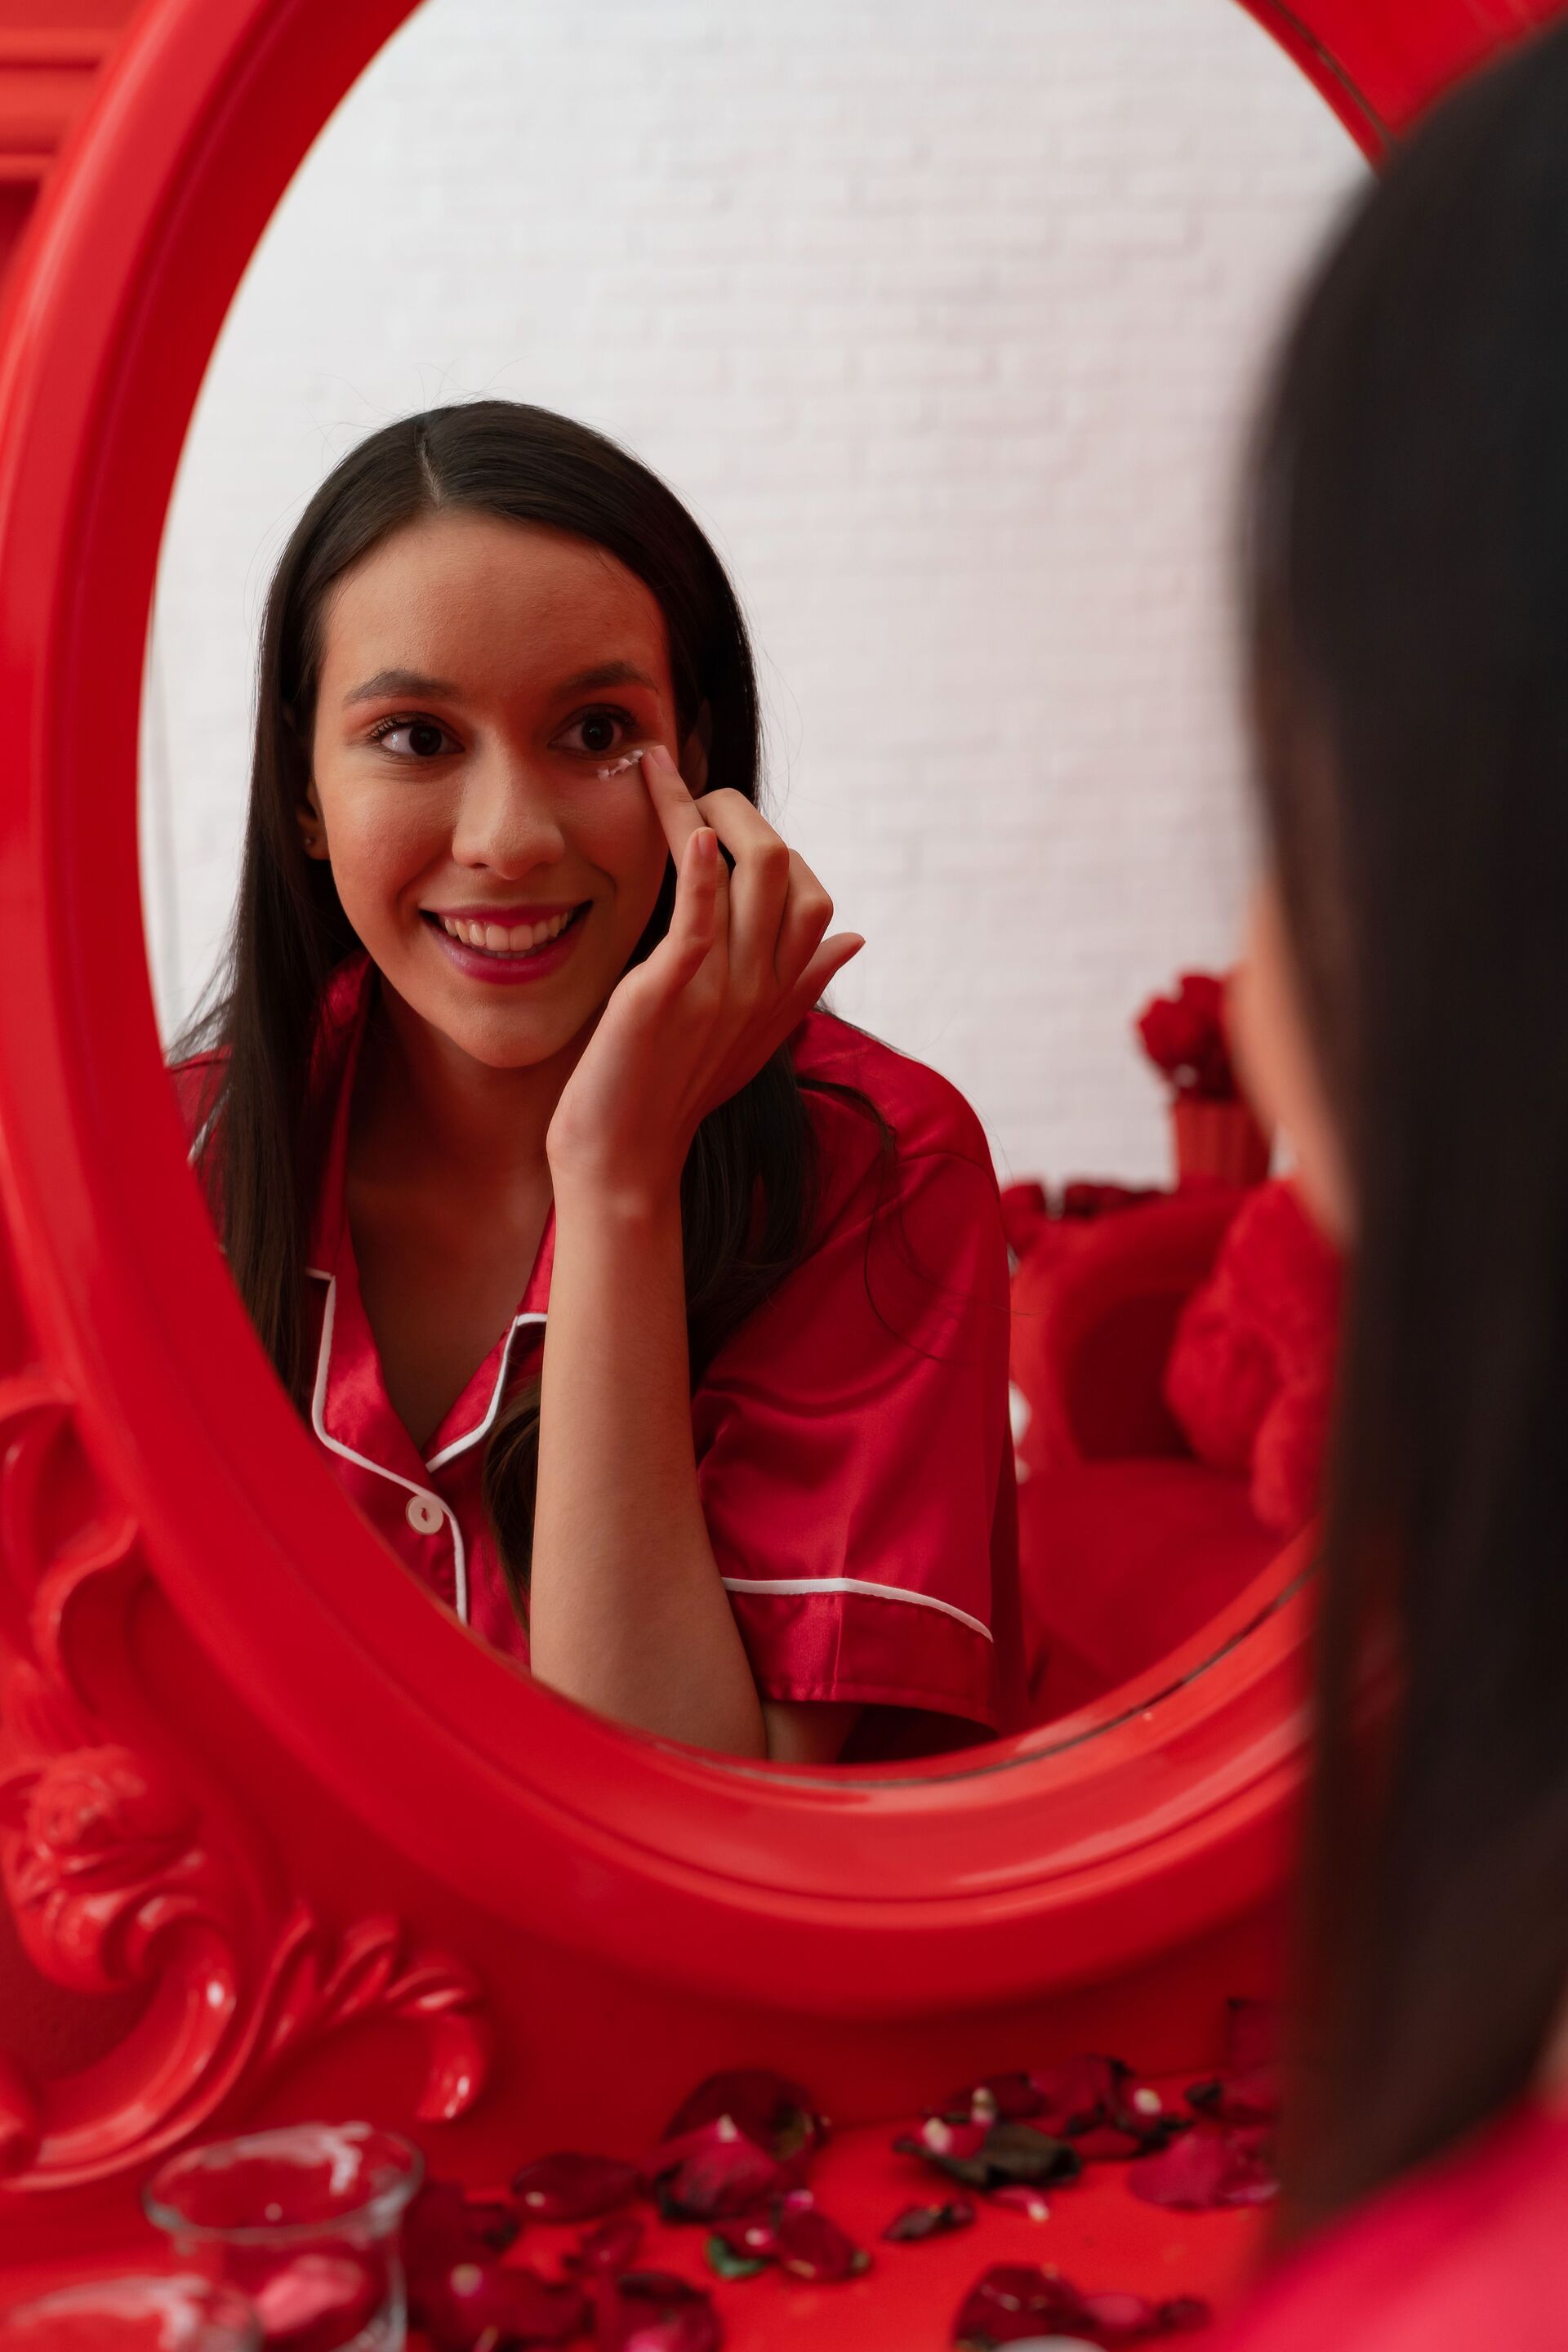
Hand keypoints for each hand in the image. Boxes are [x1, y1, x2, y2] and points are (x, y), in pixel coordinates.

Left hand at [547, 743, 863, 1201]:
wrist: (622, 1161)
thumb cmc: (673, 1096)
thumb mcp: (750, 1037)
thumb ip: (800, 985)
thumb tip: (858, 938)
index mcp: (778, 993)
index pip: (816, 901)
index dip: (780, 851)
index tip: (727, 824)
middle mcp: (759, 986)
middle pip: (788, 871)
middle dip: (743, 813)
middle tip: (693, 789)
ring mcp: (719, 989)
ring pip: (750, 874)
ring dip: (711, 812)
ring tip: (664, 779)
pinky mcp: (667, 994)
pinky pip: (699, 918)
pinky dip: (696, 869)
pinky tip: (686, 829)